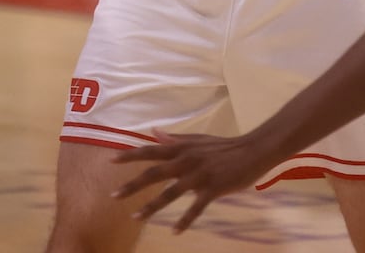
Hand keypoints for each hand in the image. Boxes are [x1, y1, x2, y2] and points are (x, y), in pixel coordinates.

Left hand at [112, 132, 283, 233]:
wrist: (254, 150)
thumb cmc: (224, 146)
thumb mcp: (198, 139)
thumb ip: (175, 138)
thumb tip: (153, 132)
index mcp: (182, 147)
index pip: (151, 150)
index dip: (130, 155)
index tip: (111, 161)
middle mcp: (186, 160)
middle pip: (154, 174)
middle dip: (132, 185)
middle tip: (113, 196)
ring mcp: (199, 175)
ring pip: (170, 193)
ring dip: (151, 207)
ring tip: (136, 217)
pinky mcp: (213, 188)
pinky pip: (195, 208)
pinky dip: (185, 220)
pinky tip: (175, 231)